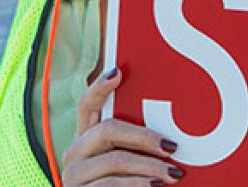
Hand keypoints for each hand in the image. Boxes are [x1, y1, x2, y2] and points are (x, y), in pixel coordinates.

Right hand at [61, 68, 184, 186]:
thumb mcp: (127, 168)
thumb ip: (137, 151)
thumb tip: (171, 140)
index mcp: (85, 141)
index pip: (87, 106)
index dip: (100, 87)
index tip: (119, 72)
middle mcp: (74, 154)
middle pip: (108, 130)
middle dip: (144, 136)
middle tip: (172, 146)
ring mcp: (74, 177)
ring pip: (114, 160)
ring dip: (149, 167)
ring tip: (174, 175)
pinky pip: (110, 185)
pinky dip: (137, 186)